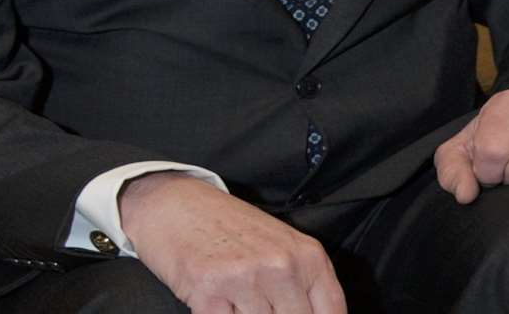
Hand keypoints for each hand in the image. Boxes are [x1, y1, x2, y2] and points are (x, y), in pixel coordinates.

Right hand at [118, 172, 346, 313]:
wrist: (177, 206)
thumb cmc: (230, 228)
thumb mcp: (281, 246)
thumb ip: (302, 284)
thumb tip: (310, 313)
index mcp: (307, 255)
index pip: (332, 310)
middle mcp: (281, 266)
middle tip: (259, 304)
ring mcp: (247, 279)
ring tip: (236, 298)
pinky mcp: (210, 293)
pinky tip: (219, 301)